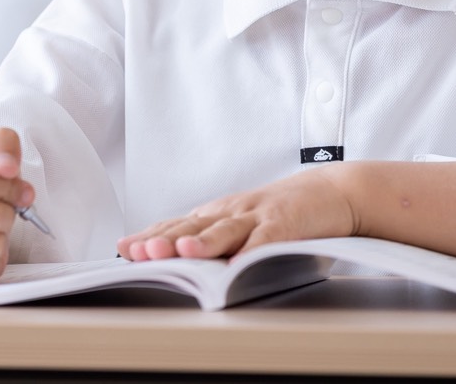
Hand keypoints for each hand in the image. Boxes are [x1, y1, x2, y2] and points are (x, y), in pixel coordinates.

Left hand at [118, 165, 358, 260]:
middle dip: (164, 238)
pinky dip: (253, 251)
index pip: (177, 224)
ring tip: (182, 251)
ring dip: (203, 242)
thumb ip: (210, 236)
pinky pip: (268, 239)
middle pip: (193, 225)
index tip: (124, 249)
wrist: (330, 191)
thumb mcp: (240, 221)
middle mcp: (232, 211)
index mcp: (218, 213)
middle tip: (139, 251)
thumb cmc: (280, 212)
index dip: (151, 236)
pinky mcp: (287, 223)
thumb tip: (169, 254)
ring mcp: (259, 216)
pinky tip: (240, 264)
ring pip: (226, 230)